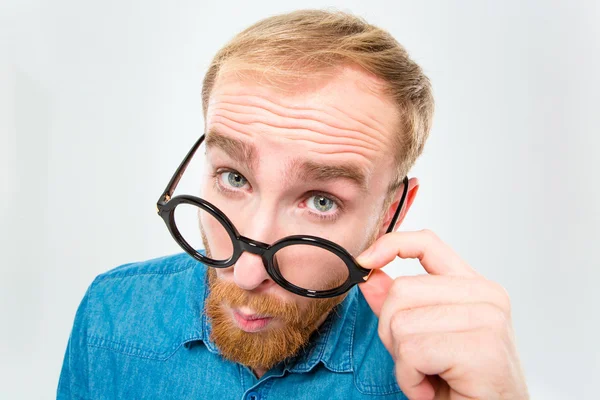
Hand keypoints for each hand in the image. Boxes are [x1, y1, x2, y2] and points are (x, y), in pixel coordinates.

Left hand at [356, 230, 528, 399]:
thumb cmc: (461, 383)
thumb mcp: (422, 337)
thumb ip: (398, 305)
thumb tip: (370, 276)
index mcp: (473, 287)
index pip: (428, 243)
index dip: (391, 245)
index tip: (365, 260)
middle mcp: (486, 295)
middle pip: (401, 290)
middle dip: (392, 332)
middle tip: (418, 361)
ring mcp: (488, 318)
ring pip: (401, 323)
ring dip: (403, 361)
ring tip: (429, 375)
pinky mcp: (482, 347)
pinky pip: (413, 351)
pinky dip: (410, 378)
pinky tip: (431, 389)